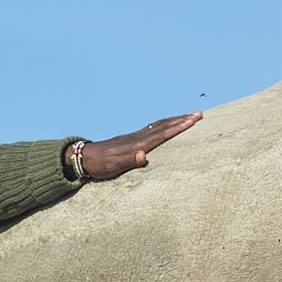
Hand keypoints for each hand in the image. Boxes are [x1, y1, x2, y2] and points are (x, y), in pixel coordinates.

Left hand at [69, 113, 202, 180]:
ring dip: (174, 120)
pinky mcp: (131, 139)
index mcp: (137, 144)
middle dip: (182, 119)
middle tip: (199, 114)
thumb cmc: (99, 165)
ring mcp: (134, 137)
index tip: (193, 120)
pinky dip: (163, 125)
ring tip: (187, 117)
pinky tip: (165, 126)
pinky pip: (152, 129)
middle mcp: (137, 137)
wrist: (83, 157)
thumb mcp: (113, 167)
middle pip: (163, 125)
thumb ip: (129, 161)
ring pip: (158, 125)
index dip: (179, 127)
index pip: (162, 133)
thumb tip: (143, 156)